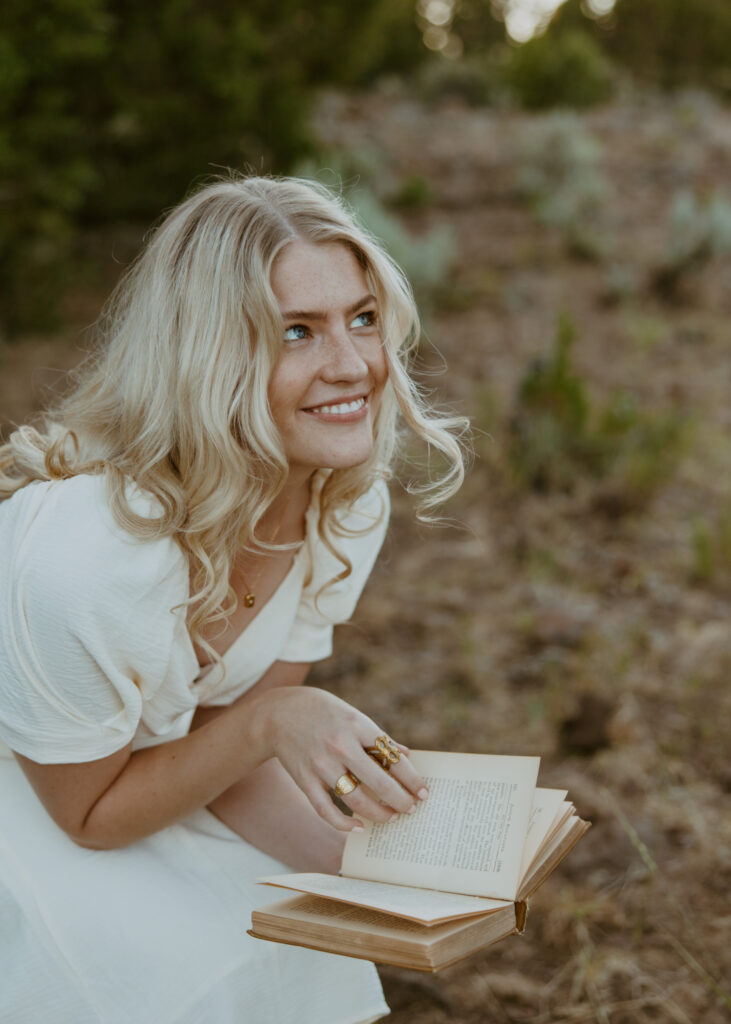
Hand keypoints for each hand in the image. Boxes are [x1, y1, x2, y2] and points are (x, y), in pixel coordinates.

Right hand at [260, 686, 428, 831]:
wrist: (278, 713)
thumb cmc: (323, 712)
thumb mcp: (353, 716)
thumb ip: (378, 738)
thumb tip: (406, 756)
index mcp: (358, 726)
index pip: (393, 759)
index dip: (412, 779)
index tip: (424, 793)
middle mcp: (341, 746)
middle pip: (379, 784)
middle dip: (400, 801)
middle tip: (411, 809)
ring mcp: (321, 765)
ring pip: (356, 800)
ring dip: (379, 814)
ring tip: (391, 818)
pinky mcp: (305, 780)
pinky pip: (326, 810)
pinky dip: (344, 824)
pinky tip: (359, 827)